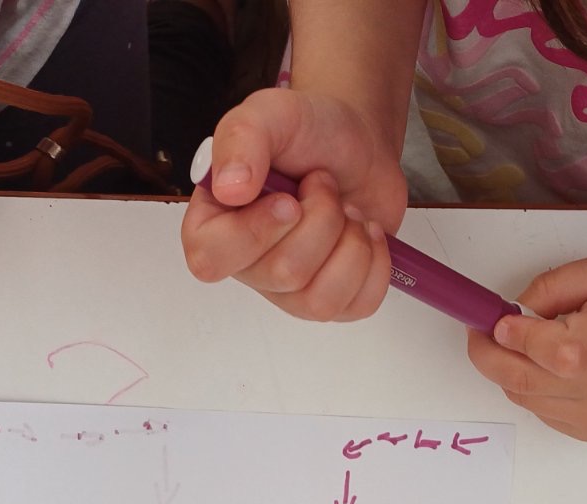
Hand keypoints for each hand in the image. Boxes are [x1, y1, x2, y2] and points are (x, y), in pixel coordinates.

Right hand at [180, 88, 407, 321]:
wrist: (359, 144)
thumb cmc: (308, 132)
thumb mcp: (270, 113)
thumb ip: (240, 138)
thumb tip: (228, 189)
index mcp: (215, 224)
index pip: (210, 259)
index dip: (254, 233)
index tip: (288, 199)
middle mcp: (248, 265)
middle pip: (285, 274)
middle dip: (322, 219)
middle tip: (325, 185)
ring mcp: (291, 292)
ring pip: (321, 300)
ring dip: (350, 243)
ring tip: (347, 210)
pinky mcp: (335, 300)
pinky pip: (358, 307)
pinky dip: (376, 263)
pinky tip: (367, 232)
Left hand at [466, 255, 586, 440]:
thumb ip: (559, 284)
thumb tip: (515, 309)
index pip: (549, 349)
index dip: (515, 334)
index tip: (500, 319)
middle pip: (522, 379)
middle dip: (487, 354)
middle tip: (480, 333)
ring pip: (524, 397)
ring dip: (509, 370)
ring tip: (522, 344)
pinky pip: (539, 411)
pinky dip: (532, 388)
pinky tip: (550, 368)